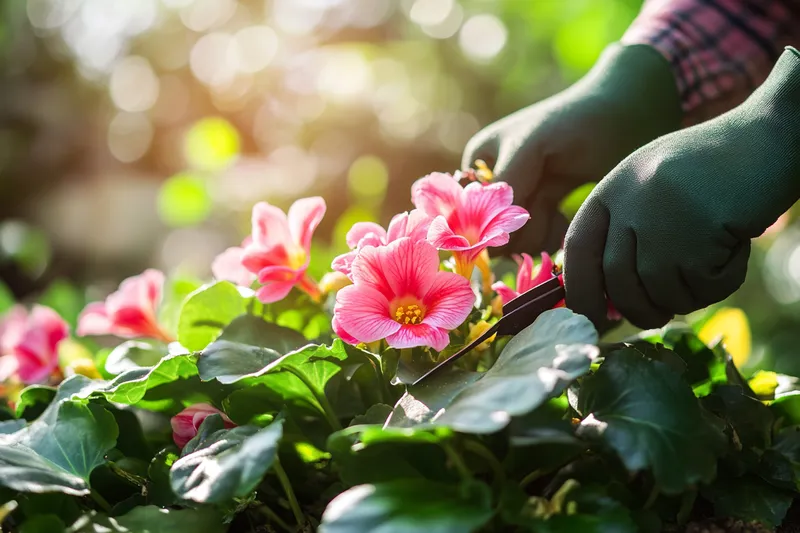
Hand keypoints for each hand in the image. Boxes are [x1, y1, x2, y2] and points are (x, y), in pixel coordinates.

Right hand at [462, 44, 681, 253]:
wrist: (626, 115)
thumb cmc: (572, 122)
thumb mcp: (529, 147)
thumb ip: (505, 187)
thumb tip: (487, 232)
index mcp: (478, 163)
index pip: (466, 212)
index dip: (487, 223)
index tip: (519, 214)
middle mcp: (495, 185)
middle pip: (492, 234)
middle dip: (518, 228)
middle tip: (544, 205)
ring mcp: (522, 201)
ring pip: (516, 242)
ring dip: (538, 233)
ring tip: (558, 210)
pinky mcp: (547, 212)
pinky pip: (538, 242)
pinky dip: (552, 234)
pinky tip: (564, 217)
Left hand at [564, 47, 799, 329]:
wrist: (771, 135)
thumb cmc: (715, 167)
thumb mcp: (653, 186)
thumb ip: (625, 230)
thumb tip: (606, 299)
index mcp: (612, 188)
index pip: (577, 249)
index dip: (580, 291)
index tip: (591, 320)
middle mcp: (629, 202)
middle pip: (617, 282)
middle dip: (638, 311)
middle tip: (658, 317)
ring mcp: (661, 218)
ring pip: (661, 292)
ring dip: (690, 295)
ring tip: (713, 263)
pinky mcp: (699, 234)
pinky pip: (703, 288)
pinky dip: (724, 281)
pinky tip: (736, 249)